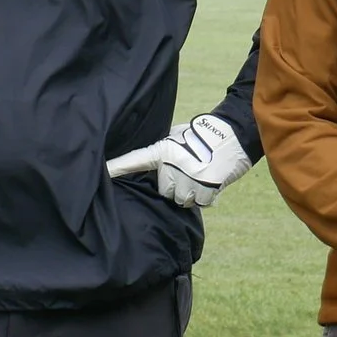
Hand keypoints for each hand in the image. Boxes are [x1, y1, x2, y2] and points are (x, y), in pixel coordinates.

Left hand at [107, 114, 251, 208]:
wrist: (234, 134)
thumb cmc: (204, 134)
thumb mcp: (177, 136)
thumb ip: (164, 151)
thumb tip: (153, 166)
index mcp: (164, 151)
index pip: (135, 161)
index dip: (118, 167)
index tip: (103, 172)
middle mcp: (174, 167)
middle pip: (165, 190)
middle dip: (175, 185)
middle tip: (188, 171)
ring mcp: (190, 180)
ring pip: (182, 199)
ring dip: (190, 193)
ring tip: (200, 176)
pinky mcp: (207, 189)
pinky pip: (200, 203)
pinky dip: (206, 196)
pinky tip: (210, 181)